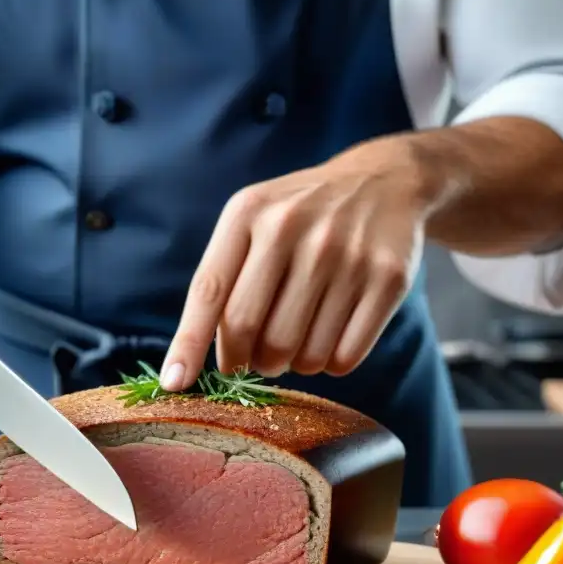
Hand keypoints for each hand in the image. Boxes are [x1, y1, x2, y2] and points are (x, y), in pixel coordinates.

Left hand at [162, 139, 429, 389]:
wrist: (386, 180)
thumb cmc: (301, 216)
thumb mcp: (253, 220)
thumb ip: (222, 279)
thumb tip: (192, 362)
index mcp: (249, 213)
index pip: (209, 292)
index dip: (189, 344)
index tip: (175, 383)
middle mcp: (294, 228)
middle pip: (252, 332)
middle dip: (249, 362)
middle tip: (257, 359)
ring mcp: (344, 253)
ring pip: (301, 353)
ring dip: (293, 365)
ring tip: (298, 341)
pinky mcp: (388, 278)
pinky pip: (345, 356)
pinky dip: (331, 364)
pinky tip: (330, 339)